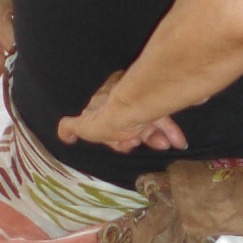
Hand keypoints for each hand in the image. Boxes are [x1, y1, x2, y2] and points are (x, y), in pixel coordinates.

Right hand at [58, 71, 187, 153]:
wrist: (137, 106)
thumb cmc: (109, 118)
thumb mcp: (84, 126)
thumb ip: (70, 128)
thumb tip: (63, 134)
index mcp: (103, 102)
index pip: (109, 124)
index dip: (116, 139)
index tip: (124, 145)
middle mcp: (123, 98)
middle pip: (131, 124)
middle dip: (138, 139)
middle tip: (141, 143)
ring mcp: (143, 98)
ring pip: (150, 122)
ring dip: (157, 138)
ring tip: (164, 145)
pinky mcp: (161, 98)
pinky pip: (167, 117)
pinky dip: (172, 132)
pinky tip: (179, 142)